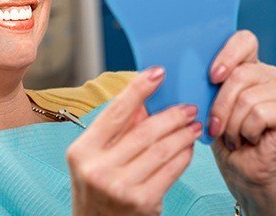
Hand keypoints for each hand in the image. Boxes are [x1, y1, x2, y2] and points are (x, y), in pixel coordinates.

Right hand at [66, 67, 201, 215]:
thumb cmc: (96, 190)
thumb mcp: (95, 159)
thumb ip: (117, 131)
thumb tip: (146, 102)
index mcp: (82, 151)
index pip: (115, 113)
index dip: (138, 89)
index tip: (158, 72)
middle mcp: (97, 168)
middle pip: (143, 131)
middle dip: (170, 115)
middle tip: (188, 106)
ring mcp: (120, 187)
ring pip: (161, 150)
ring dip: (182, 134)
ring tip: (194, 125)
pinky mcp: (142, 203)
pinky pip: (170, 171)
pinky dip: (183, 155)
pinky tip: (188, 147)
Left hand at [208, 30, 275, 214]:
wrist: (240, 169)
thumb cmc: (221, 135)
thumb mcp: (205, 103)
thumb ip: (203, 83)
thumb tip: (180, 69)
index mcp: (247, 65)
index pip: (244, 40)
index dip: (227, 54)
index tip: (211, 77)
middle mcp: (268, 74)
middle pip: (240, 74)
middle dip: (219, 105)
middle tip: (215, 125)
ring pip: (247, 97)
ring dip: (231, 123)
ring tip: (232, 135)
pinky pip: (260, 113)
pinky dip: (246, 130)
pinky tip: (249, 139)